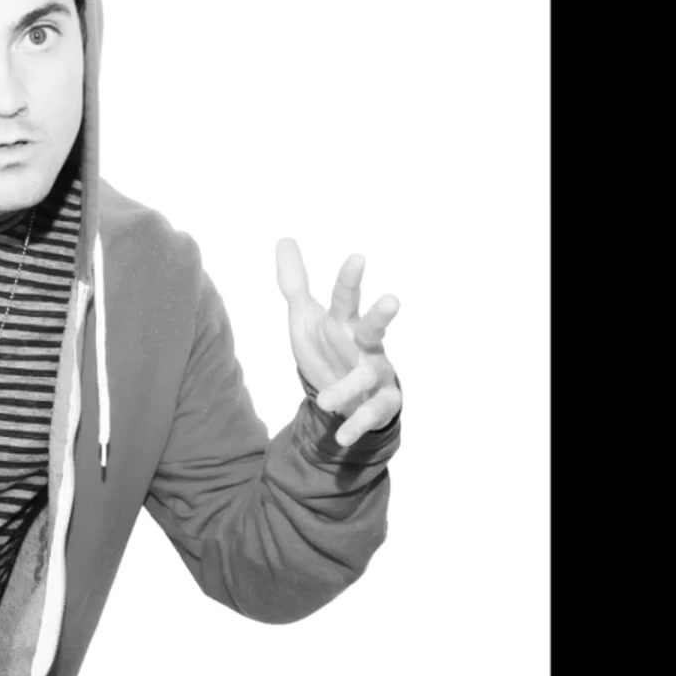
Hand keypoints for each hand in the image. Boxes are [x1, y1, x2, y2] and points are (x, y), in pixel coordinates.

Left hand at [274, 238, 402, 446]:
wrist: (346, 394)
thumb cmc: (329, 348)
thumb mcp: (306, 318)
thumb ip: (295, 283)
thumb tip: (285, 238)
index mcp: (344, 322)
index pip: (345, 297)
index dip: (349, 279)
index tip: (357, 257)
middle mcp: (365, 344)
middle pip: (374, 326)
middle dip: (382, 314)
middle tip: (391, 300)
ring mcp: (376, 373)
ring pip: (369, 376)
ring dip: (349, 386)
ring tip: (326, 400)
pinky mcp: (382, 403)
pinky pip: (374, 412)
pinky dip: (357, 424)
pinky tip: (341, 436)